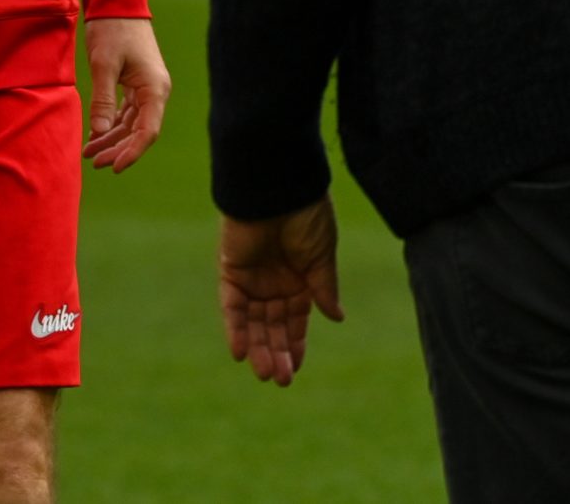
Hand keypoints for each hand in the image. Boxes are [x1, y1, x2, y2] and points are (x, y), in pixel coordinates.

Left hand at [81, 15, 170, 171]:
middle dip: (118, 149)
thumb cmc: (112, 30)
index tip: (114, 167)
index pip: (147, 131)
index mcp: (154, 88)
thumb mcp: (103, 64)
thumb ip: (102, 99)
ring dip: (112, 139)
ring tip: (89, 153)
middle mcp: (155, 91)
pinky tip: (95, 135)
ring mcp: (146, 88)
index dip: (132, 153)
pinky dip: (111, 124)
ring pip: (131, 124)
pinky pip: (126, 112)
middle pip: (139, 131)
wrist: (117, 3)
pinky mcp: (135, 84)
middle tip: (94, 162)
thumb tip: (100, 132)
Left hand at [219, 198, 343, 386]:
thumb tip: (337, 319)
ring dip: (258, 348)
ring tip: (265, 375)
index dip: (295, 344)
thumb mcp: (322, 256)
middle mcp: (275, 282)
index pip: (295, 320)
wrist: (278, 189)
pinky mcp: (232, 271)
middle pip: (273, 326)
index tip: (296, 369)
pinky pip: (232, 307)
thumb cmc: (306, 216)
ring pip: (253, 322)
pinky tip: (240, 353)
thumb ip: (324, 288)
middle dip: (277, 352)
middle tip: (281, 381)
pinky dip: (235, 329)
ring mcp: (253, 278)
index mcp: (300, 278)